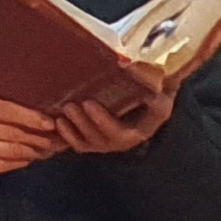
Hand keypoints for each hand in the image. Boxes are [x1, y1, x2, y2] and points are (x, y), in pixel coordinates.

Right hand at [0, 93, 62, 181]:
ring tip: (46, 148)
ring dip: (35, 150)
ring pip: (14, 150)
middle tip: (55, 138)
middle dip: (39, 136)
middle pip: (14, 132)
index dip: (32, 117)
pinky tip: (29, 157)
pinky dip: (22, 161)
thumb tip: (35, 114)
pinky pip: (7, 164)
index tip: (50, 122)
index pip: (8, 110)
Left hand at [51, 86, 175, 157]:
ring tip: (63, 110)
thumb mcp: (164, 92)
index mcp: (139, 131)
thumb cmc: (155, 94)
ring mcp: (105, 143)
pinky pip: (77, 144)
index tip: (89, 103)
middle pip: (99, 138)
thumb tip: (138, 76)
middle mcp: (122, 142)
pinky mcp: (92, 141)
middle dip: (82, 123)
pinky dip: (66, 136)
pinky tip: (57, 122)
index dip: (102, 120)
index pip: (120, 130)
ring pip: (86, 142)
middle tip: (70, 105)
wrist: (148, 100)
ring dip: (72, 129)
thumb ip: (158, 86)